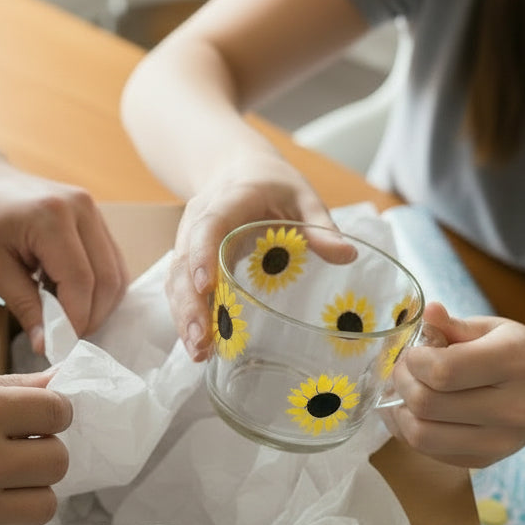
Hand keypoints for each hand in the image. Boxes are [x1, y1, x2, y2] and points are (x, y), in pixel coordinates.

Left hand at [0, 160, 128, 353]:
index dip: (74, 320)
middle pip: (107, 279)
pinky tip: (69, 296)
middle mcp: (82, 208)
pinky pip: (110, 262)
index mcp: (52, 217)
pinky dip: (97, 288)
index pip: (80, 282)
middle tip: (62, 338)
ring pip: (116, 273)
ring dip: (97, 305)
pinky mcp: (96, 217)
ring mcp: (93, 210)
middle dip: (90, 317)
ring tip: (64, 318)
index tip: (56, 345)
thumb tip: (47, 345)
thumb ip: (24, 306)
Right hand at [170, 149, 337, 359]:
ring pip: (176, 280)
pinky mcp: (189, 262)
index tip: (207, 286)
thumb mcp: (302, 197)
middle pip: (184, 263)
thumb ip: (319, 225)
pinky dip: (187, 316)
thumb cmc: (273, 186)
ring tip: (199, 353)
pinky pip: (180, 288)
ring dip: (184, 316)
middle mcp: (198, 222)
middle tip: (201, 339)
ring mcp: (188, 242)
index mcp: (227, 201)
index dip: (204, 255)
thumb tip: (347, 255)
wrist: (237, 171)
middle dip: (190, 303)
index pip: (208, 227)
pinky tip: (200, 344)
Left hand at [380, 302, 524, 467]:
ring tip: (401, 392)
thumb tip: (428, 313)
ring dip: (398, 411)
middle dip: (401, 382)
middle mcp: (514, 407)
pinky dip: (408, 431)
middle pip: (427, 403)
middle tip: (402, 370)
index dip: (414, 361)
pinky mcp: (485, 460)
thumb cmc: (513, 353)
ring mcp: (500, 440)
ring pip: (421, 435)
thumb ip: (454, 325)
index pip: (443, 370)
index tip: (413, 353)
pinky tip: (410, 411)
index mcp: (516, 361)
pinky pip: (428, 451)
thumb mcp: (491, 328)